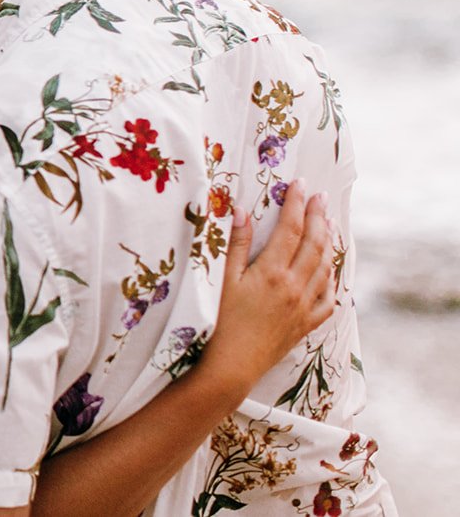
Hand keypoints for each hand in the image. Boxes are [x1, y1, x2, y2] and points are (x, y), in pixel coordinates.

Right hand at [200, 179, 334, 399]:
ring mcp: (304, 307)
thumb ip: (236, 244)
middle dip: (319, 217)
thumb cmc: (219, 321)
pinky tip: (331, 272)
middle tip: (321, 197)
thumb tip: (243, 211)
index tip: (301, 185)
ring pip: (325, 268)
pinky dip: (332, 280)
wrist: (231, 366)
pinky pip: (329, 298)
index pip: (290, 229)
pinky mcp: (306, 324)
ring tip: (330, 224)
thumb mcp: (221, 279)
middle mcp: (295, 287)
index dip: (296, 204)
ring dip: (329, 243)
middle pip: (314, 244)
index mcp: (272, 272)